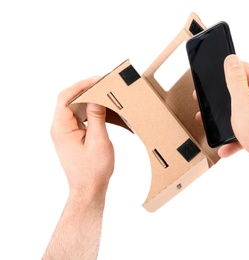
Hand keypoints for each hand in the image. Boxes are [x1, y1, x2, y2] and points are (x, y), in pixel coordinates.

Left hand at [50, 77, 113, 198]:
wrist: (88, 189)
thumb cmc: (93, 170)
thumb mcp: (98, 141)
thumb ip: (96, 117)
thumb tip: (96, 96)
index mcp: (61, 128)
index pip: (65, 97)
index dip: (81, 85)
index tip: (97, 80)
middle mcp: (60, 128)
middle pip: (69, 100)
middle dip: (87, 90)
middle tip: (105, 85)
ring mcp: (65, 132)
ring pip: (75, 108)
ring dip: (90, 100)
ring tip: (106, 95)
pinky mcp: (73, 136)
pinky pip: (80, 117)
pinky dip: (91, 111)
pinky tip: (104, 111)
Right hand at [195, 55, 248, 169]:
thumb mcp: (242, 103)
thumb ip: (236, 81)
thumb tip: (232, 59)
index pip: (243, 67)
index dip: (227, 69)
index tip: (213, 76)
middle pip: (241, 91)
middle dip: (223, 98)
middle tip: (209, 104)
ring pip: (242, 112)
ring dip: (227, 120)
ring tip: (215, 128)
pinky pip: (246, 130)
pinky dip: (235, 137)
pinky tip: (226, 147)